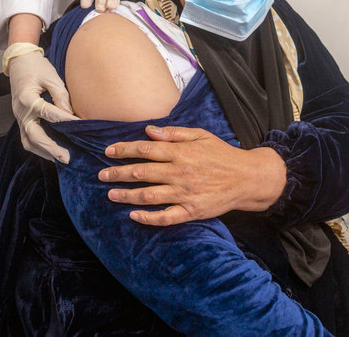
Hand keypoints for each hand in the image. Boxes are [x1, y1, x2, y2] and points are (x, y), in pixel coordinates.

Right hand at [5, 48, 75, 162]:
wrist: (19, 62)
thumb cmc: (36, 67)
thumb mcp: (51, 76)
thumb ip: (61, 96)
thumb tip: (70, 114)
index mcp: (28, 99)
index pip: (50, 114)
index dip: (66, 121)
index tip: (81, 127)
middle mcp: (21, 111)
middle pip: (34, 136)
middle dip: (51, 148)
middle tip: (67, 158)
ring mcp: (19, 117)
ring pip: (28, 142)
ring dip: (44, 152)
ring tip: (61, 160)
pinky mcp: (21, 120)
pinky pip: (27, 138)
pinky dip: (39, 147)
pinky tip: (53, 152)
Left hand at [98, 125, 286, 225]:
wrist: (247, 178)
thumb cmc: (223, 154)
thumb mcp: (201, 136)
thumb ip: (174, 134)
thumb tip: (148, 131)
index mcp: (182, 152)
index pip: (146, 149)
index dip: (125, 150)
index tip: (109, 152)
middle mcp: (180, 173)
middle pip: (142, 172)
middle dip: (118, 173)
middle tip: (102, 175)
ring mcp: (185, 194)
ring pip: (148, 195)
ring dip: (126, 195)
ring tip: (111, 194)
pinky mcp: (191, 211)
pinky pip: (165, 217)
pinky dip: (147, 218)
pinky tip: (133, 215)